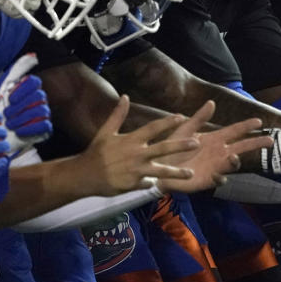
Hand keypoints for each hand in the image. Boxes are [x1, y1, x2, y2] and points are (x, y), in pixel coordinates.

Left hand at [0, 54, 51, 155]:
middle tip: (7, 114)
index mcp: (28, 89)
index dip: (23, 90)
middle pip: (39, 96)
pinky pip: (45, 125)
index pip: (34, 82)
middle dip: (20, 106)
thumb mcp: (1, 89)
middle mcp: (38, 100)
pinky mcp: (44, 129)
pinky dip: (31, 128)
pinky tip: (19, 131)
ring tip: (10, 124)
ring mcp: (42, 114)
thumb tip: (33, 56)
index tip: (10, 98)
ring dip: (23, 118)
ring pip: (42, 110)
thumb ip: (15, 71)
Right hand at [78, 96, 201, 196]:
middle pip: (163, 148)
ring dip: (177, 172)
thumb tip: (125, 96)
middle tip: (197, 143)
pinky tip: (155, 183)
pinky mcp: (133, 184)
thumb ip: (118, 115)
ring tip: (191, 174)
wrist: (84, 175)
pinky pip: (148, 183)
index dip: (168, 122)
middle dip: (180, 146)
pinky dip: (151, 182)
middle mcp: (136, 154)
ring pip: (161, 171)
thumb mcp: (106, 132)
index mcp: (131, 140)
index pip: (153, 128)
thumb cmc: (96, 153)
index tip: (181, 117)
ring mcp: (136, 170)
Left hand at [153, 100, 271, 192]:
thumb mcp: (184, 130)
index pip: (235, 131)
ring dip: (236, 161)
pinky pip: (219, 180)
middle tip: (270, 141)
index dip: (247, 126)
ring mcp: (215, 166)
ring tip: (233, 157)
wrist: (158, 168)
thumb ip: (198, 118)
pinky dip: (221, 178)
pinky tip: (219, 175)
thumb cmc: (171, 148)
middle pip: (242, 147)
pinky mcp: (208, 180)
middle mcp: (219, 152)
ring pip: (233, 163)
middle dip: (256, 143)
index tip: (259, 122)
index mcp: (214, 139)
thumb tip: (212, 102)